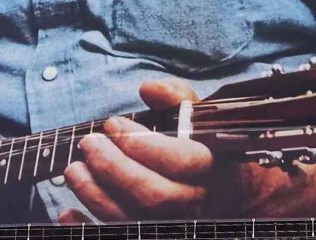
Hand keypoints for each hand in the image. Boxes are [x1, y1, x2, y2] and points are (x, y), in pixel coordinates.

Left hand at [62, 79, 315, 221]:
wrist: (249, 197)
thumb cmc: (218, 151)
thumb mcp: (209, 119)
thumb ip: (180, 101)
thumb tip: (149, 89)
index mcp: (215, 168)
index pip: (181, 161)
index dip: (143, 145)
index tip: (113, 125)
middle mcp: (199, 202)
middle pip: (154, 197)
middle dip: (113, 169)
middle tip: (88, 144)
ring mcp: (180, 225)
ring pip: (134, 222)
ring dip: (96, 197)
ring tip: (74, 169)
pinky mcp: (160, 234)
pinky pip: (121, 238)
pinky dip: (88, 229)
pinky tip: (66, 214)